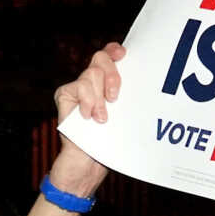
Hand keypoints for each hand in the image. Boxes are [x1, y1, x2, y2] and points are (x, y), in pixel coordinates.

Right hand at [50, 44, 122, 197]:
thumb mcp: (126, 118)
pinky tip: (89, 117)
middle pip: (101, 59)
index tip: (124, 54)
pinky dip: (87, 101)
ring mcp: (77, 88)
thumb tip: (150, 84)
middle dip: (112, 74)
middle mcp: (92, 82)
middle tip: (115, 97)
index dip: (115, 50)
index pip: (110, 56)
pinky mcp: (64, 95)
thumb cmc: (111, 144)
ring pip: (92, 74)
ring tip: (102, 119)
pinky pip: (79, 87)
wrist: (88, 165)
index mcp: (108, 84)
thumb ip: (130, 99)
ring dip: (100, 98)